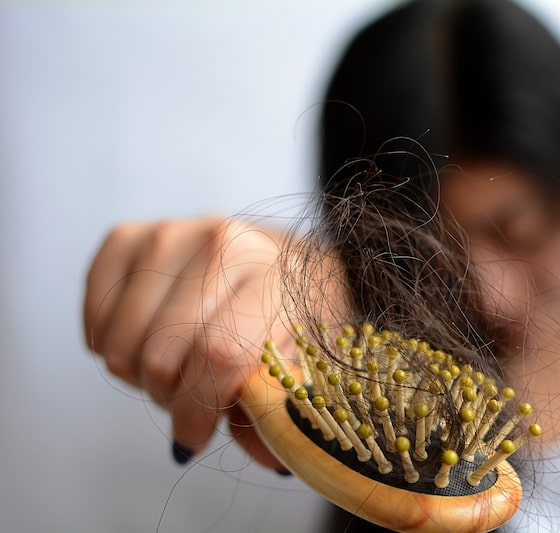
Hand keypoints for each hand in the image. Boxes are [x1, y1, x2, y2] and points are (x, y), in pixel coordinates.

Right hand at [84, 217, 290, 468]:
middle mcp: (220, 245)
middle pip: (160, 357)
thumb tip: (273, 458)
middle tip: (192, 392)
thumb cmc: (283, 315)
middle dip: (171, 398)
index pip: (219, 354)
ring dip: (140, 374)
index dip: (197, 411)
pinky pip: (95, 322)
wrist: (266, 259)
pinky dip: (114, 345)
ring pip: (120, 347)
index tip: (194, 437)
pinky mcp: (125, 236)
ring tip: (175, 361)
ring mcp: (168, 235)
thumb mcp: (297, 360)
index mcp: (272, 277)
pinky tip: (149, 334)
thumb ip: (277, 411)